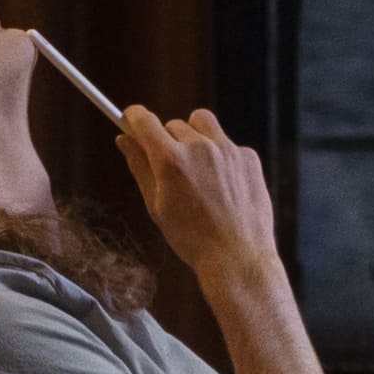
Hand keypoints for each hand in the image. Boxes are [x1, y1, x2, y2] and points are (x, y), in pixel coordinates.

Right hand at [117, 103, 281, 286]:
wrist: (237, 257)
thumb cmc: (191, 237)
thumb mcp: (156, 205)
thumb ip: (140, 166)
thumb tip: (124, 140)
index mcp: (170, 160)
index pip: (145, 121)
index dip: (134, 117)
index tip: (131, 118)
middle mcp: (199, 147)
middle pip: (173, 124)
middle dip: (167, 140)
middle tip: (170, 168)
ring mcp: (228, 149)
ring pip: (202, 123)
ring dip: (194, 136)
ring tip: (198, 168)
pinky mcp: (249, 156)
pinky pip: (227, 143)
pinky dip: (221, 156)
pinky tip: (223, 185)